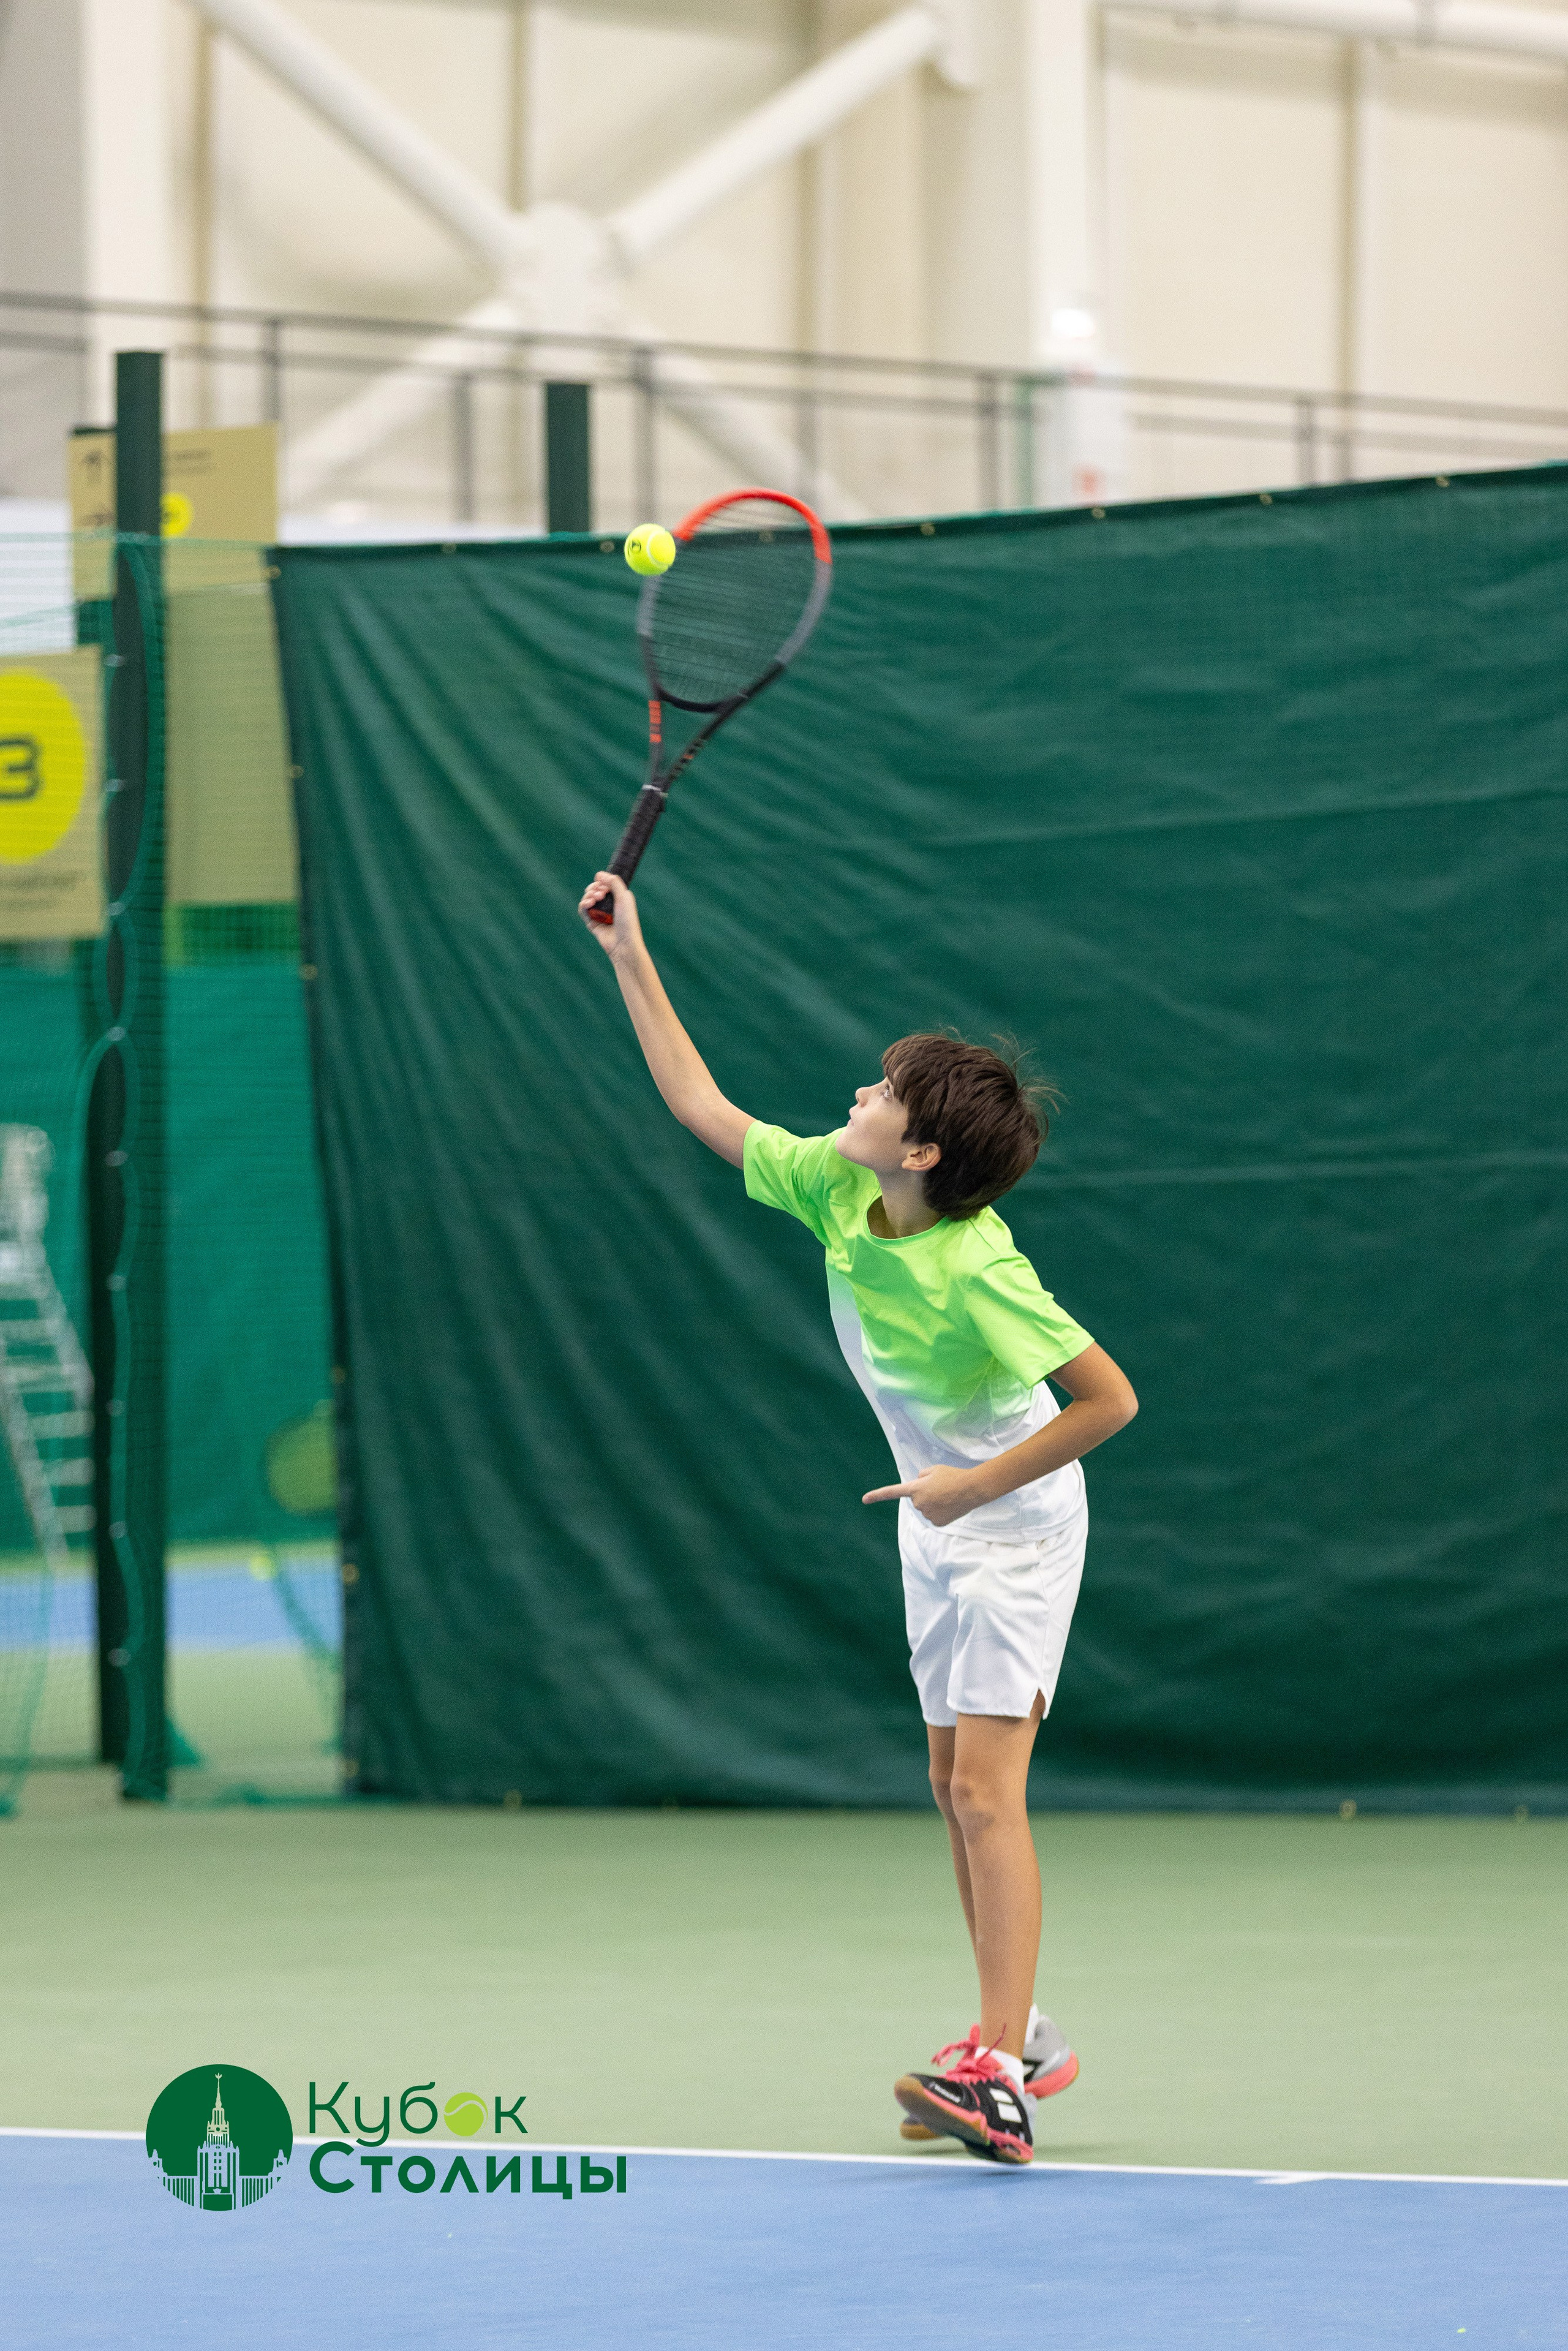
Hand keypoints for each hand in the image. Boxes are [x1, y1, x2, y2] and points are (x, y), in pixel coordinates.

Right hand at [578, 870, 642, 956]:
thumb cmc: (627, 921)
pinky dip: (583, 905)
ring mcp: (600, 914)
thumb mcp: (624, 897)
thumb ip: (613, 882)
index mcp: (618, 898)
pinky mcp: (592, 922)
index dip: (602, 882)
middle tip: (600, 894)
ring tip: (594, 900)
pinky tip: (588, 904)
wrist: (623, 943)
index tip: (604, 886)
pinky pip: (583, 910)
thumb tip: (599, 874)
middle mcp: (608, 905)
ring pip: (587, 898)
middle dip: (594, 888)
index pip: (605, 884)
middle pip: (594, 890)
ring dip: (588, 895)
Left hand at [862, 1464, 981, 1528]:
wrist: (972, 1488)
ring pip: (927, 1508)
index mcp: (916, 1488)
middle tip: (941, 1488)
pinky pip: (935, 1516)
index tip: (864, 1500)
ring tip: (948, 1495)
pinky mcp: (937, 1523)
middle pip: (917, 1499)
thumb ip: (921, 1476)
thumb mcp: (933, 1469)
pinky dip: (941, 1512)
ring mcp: (928, 1514)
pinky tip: (950, 1505)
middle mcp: (918, 1503)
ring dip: (934, 1503)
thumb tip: (918, 1484)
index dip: (877, 1495)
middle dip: (925, 1494)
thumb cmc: (953, 1475)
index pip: (892, 1492)